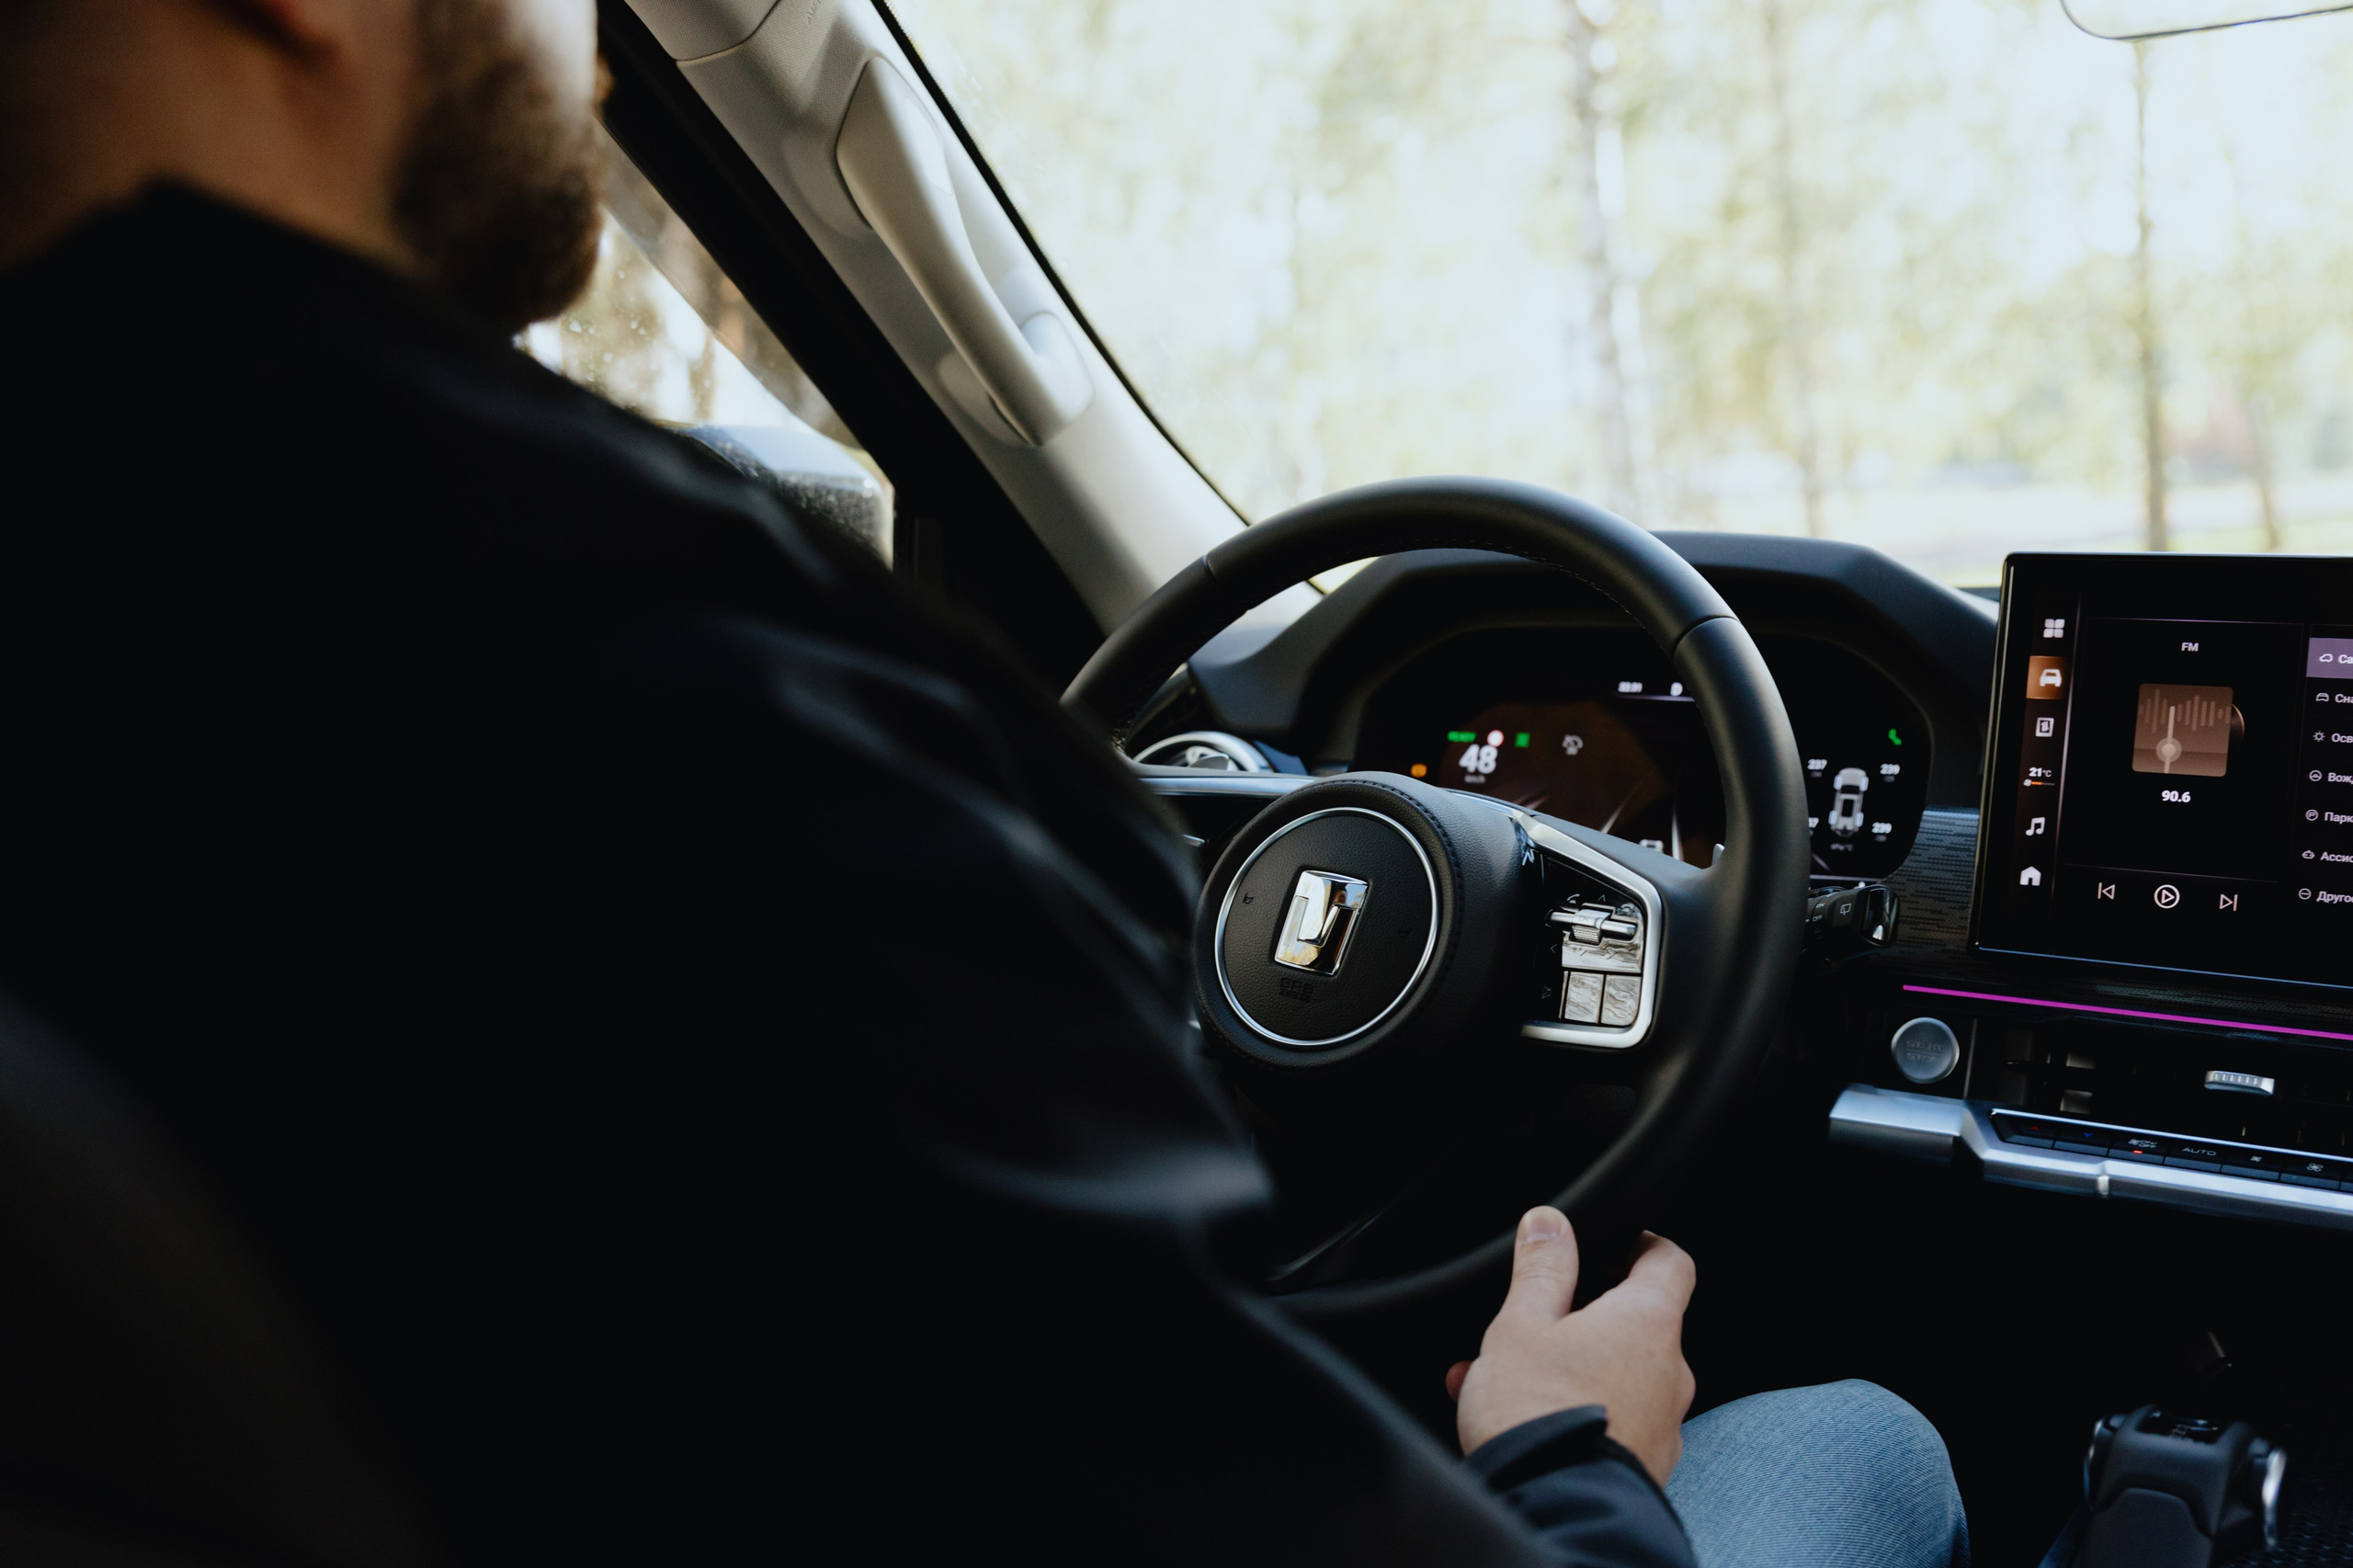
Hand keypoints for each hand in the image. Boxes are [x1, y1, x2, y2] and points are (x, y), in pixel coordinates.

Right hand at [1445, 1208, 1695, 1486]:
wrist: (1556, 1508)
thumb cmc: (1540, 1411)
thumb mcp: (1522, 1324)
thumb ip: (1542, 1270)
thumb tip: (1551, 1222)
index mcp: (1648, 1322)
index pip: (1670, 1262)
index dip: (1642, 1244)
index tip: (1613, 1241)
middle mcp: (1670, 1372)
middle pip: (1636, 1323)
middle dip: (1579, 1318)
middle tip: (1529, 1323)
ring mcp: (1664, 1424)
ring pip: (1616, 1375)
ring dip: (1567, 1368)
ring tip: (1501, 1380)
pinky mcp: (1646, 1465)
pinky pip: (1612, 1421)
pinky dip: (1574, 1411)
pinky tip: (1520, 1421)